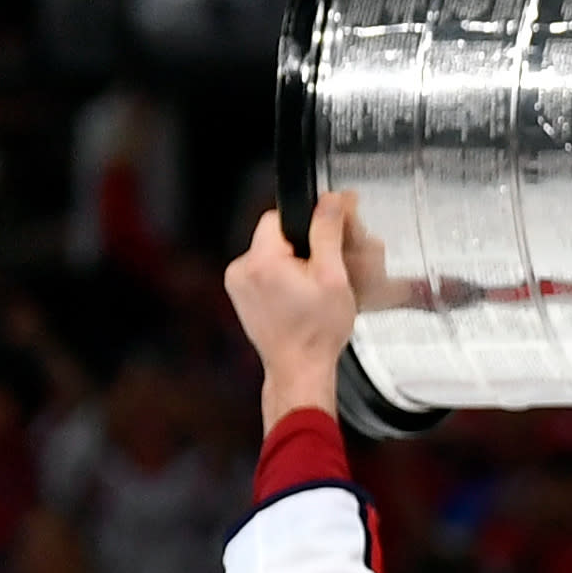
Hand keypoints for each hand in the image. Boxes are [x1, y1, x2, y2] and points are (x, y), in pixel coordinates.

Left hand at [224, 192, 378, 435]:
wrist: (300, 371)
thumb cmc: (317, 334)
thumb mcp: (334, 278)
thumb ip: (328, 233)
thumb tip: (331, 201)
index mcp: (261, 261)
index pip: (278, 217)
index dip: (306, 226)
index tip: (324, 242)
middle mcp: (241, 269)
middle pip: (275, 236)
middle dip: (303, 247)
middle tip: (323, 271)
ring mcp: (237, 285)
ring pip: (270, 255)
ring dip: (293, 264)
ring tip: (312, 289)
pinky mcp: (241, 298)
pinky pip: (262, 273)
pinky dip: (281, 280)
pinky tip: (299, 299)